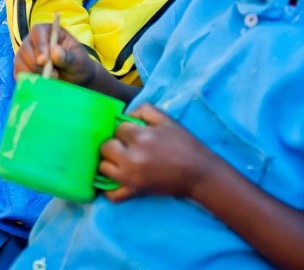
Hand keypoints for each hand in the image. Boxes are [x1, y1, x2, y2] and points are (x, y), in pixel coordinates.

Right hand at [15, 22, 100, 85]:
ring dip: (34, 74)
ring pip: (20, 62)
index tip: (44, 61)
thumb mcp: (79, 61)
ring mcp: (25, 54)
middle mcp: (33, 40)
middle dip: (38, 66)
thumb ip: (68, 57)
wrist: (75, 80)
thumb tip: (55, 52)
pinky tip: (41, 84)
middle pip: (26, 49)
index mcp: (48, 31)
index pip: (38, 32)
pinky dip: (28, 81)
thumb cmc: (78, 66)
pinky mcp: (21, 67)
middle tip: (55, 75)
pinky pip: (18, 73)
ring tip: (51, 80)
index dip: (40, 46)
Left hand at [98, 103, 215, 201]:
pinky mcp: (134, 192)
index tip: (134, 133)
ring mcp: (131, 177)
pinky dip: (110, 188)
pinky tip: (116, 179)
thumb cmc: (185, 145)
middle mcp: (131, 158)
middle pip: (106, 147)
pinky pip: (111, 194)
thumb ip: (143, 110)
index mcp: (140, 137)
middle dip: (115, 144)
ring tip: (122, 160)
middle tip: (127, 146)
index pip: (117, 129)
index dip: (125, 130)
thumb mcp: (166, 120)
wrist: (200, 174)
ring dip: (110, 162)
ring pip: (103, 167)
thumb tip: (125, 115)